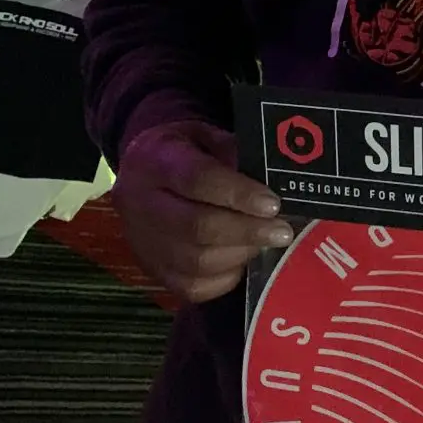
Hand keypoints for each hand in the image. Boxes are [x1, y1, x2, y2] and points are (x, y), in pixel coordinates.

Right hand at [114, 119, 292, 303]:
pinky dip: (226, 277)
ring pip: (196, 262)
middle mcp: (141, 204)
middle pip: (196, 227)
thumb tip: (272, 181)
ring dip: (240, 254)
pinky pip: (193, 287)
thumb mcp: (205, 136)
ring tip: (265, 243)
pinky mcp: (152, 271)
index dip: (238, 194)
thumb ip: (234, 153)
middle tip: (282, 231)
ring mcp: (143, 243)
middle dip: (247, 231)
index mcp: (155, 161)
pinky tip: (242, 260)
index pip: (197, 179)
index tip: (273, 204)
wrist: (140, 176)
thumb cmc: (183, 152)